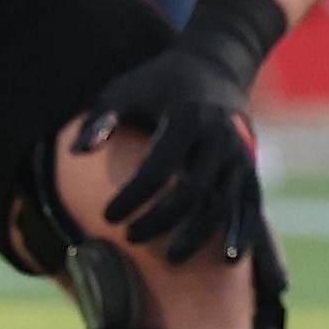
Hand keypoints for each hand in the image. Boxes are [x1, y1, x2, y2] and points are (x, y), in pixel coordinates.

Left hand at [73, 0, 285, 262]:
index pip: (159, 167)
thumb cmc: (157, 83)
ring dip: (198, 235)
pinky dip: (242, 233)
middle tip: (129, 237)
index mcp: (189, 116)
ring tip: (170, 258)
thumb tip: (77, 152)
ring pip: (222, 204)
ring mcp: (241, 155)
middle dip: (160, 220)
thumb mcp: (123, 90)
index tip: (106, 216)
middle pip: (192, 191)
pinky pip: (250, 206)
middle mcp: (221, 137)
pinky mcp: (251, 169)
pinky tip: (229, 260)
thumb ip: (100, 120)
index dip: (132, 196)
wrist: (215, 69)